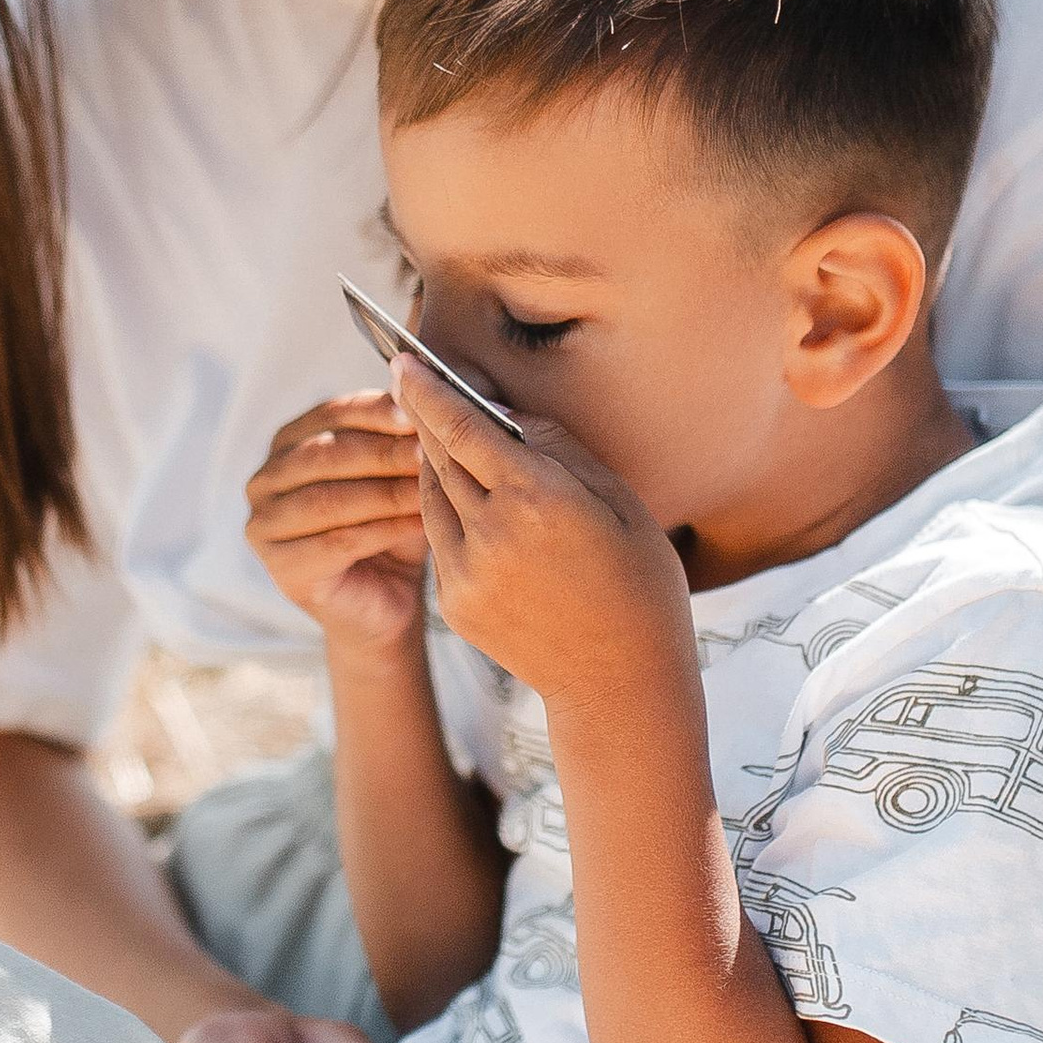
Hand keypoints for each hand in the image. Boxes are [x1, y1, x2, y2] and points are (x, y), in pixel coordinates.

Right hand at [245, 389, 427, 656]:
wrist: (386, 603)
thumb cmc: (395, 528)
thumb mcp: (400, 473)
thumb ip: (400, 436)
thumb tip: (419, 394)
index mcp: (289, 442)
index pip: (332, 412)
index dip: (377, 411)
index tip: (420, 413)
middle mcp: (265, 479)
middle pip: (327, 454)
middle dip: (384, 452)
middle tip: (430, 453)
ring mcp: (263, 524)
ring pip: (329, 499)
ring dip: (385, 492)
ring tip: (429, 490)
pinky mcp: (279, 566)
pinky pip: (335, 542)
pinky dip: (382, 530)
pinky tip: (419, 526)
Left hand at [397, 355, 692, 718]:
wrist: (620, 681)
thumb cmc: (638, 582)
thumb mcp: (618, 500)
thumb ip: (557, 448)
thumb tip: (506, 412)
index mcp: (536, 497)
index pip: (462, 427)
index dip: (428, 390)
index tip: (404, 361)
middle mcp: (490, 532)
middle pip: (438, 456)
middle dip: (426, 420)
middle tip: (415, 386)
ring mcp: (465, 573)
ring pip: (429, 497)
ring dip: (434, 465)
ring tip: (446, 444)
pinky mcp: (454, 604)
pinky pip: (437, 541)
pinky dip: (444, 513)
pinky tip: (466, 504)